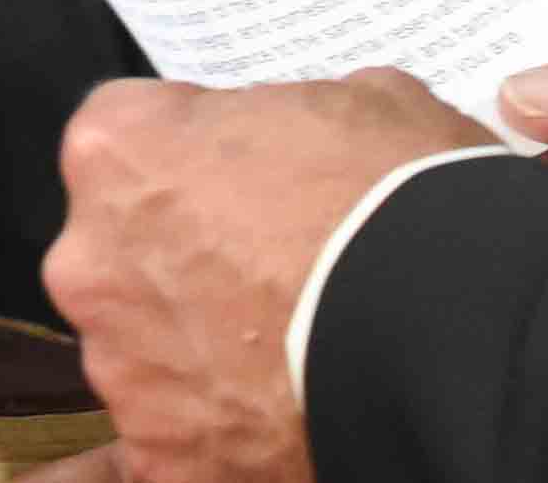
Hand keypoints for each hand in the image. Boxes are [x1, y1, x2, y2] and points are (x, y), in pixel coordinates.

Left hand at [43, 70, 484, 482]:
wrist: (456, 328)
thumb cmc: (403, 196)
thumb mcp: (356, 101)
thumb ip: (290, 118)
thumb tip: (305, 144)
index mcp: (119, 152)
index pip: (127, 139)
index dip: (193, 156)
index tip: (244, 178)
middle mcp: (91, 259)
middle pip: (121, 252)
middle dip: (180, 258)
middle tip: (270, 269)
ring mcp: (121, 369)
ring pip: (145, 350)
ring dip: (198, 348)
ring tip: (291, 346)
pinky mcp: (161, 458)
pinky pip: (179, 438)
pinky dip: (222, 430)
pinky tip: (288, 413)